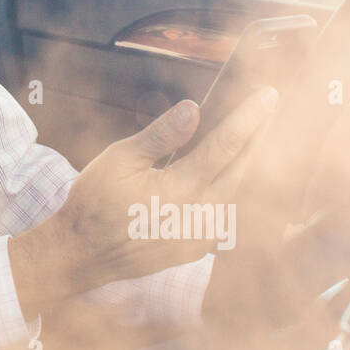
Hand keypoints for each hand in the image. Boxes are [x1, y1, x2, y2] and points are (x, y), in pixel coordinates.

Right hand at [10, 86, 278, 314]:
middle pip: (241, 168)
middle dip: (257, 136)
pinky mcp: (197, 249)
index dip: (249, 118)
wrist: (82, 255)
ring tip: (254, 134)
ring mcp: (201, 237)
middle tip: (268, 109)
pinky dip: (230, 186)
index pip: (226, 146)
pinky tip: (229, 171)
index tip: (267, 95)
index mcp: (180, 190)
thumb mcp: (119, 159)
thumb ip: (160, 136)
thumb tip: (193, 109)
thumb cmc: (94, 203)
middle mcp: (199, 216)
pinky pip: (224, 211)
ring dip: (246, 161)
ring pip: (235, 191)